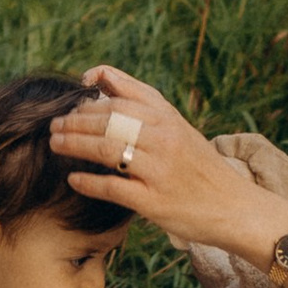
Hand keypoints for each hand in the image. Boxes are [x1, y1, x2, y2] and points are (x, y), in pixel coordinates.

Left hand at [49, 66, 286, 257]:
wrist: (233, 206)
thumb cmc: (198, 165)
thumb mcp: (178, 126)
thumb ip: (144, 104)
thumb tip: (99, 81)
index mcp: (168, 117)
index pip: (121, 95)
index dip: (90, 95)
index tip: (72, 98)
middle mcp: (163, 138)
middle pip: (108, 121)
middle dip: (74, 121)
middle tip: (54, 125)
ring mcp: (158, 169)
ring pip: (105, 149)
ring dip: (74, 145)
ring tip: (55, 144)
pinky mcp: (153, 200)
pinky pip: (112, 187)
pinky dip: (88, 182)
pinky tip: (73, 179)